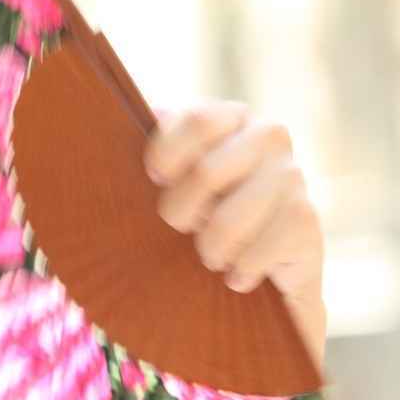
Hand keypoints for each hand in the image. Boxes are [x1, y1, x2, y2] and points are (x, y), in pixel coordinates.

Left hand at [144, 101, 326, 365]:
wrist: (245, 281)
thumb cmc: (186, 226)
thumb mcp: (156, 188)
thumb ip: (137, 160)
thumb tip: (90, 149)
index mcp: (225, 117)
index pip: (193, 119)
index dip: (164, 155)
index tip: (153, 180)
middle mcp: (266, 136)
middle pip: (207, 171)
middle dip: (181, 213)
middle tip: (181, 229)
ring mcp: (293, 176)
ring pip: (232, 218)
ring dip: (210, 249)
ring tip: (208, 257)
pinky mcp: (309, 220)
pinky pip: (262, 248)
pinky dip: (240, 271)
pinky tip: (238, 276)